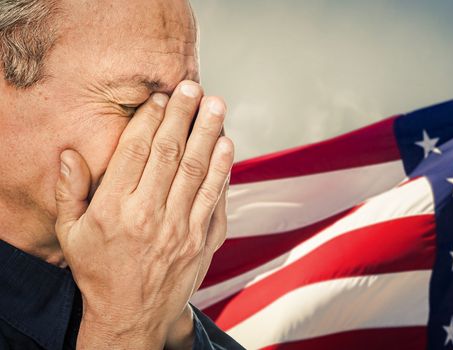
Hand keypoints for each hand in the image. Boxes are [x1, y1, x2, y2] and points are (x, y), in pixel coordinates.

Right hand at [54, 81, 233, 348]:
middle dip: (183, 115)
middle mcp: (150, 215)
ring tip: (216, 106)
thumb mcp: (72, 235)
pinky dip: (223, 170)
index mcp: (115, 210)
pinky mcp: (204, 241)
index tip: (159, 98)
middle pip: (170, 153)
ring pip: (198, 171)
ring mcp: (182, 229)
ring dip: (209, 134)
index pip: (136, 151)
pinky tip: (226, 145)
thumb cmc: (99, 271)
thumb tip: (70, 152)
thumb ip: (71, 192)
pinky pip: (216, 198)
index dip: (150, 119)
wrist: (132, 316)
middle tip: (192, 87)